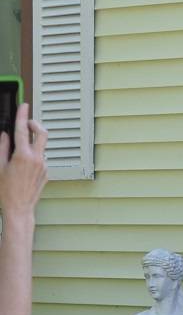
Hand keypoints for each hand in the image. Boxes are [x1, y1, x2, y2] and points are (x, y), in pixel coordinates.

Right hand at [0, 103, 46, 219]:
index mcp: (23, 156)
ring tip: (19, 149)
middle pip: (42, 133)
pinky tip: (23, 165)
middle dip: (35, 124)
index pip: (22, 130)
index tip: (24, 106)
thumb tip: (6, 135)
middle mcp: (37, 158)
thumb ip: (2, 148)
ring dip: (32, 142)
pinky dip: (33, 155)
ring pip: (41, 146)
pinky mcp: (47, 172)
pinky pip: (41, 158)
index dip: (22, 116)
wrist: (19, 208)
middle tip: (27, 123)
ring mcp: (44, 165)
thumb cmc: (6, 190)